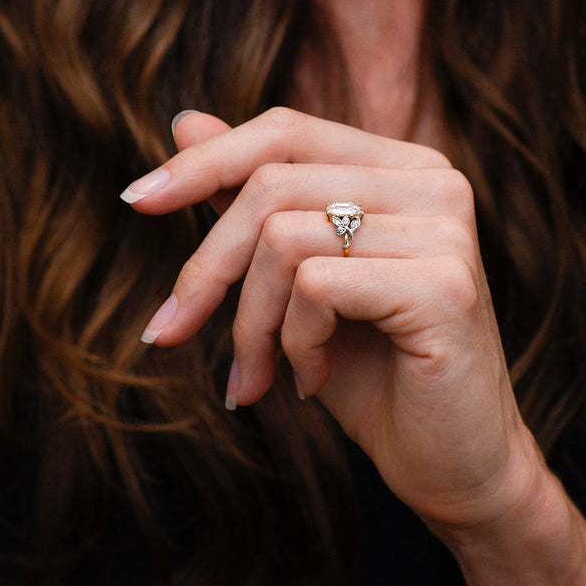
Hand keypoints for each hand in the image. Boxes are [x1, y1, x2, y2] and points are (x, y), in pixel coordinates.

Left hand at [121, 107, 545, 532]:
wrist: (451, 464)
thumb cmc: (375, 372)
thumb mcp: (296, 280)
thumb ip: (253, 200)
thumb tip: (184, 121)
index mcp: (404, 168)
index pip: (286, 131)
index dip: (205, 160)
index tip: (134, 200)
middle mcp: (434, 183)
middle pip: (272, 183)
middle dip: (207, 267)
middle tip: (172, 330)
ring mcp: (445, 230)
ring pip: (284, 238)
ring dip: (249, 322)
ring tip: (257, 375)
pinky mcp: (444, 285)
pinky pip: (316, 288)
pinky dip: (292, 343)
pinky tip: (312, 379)